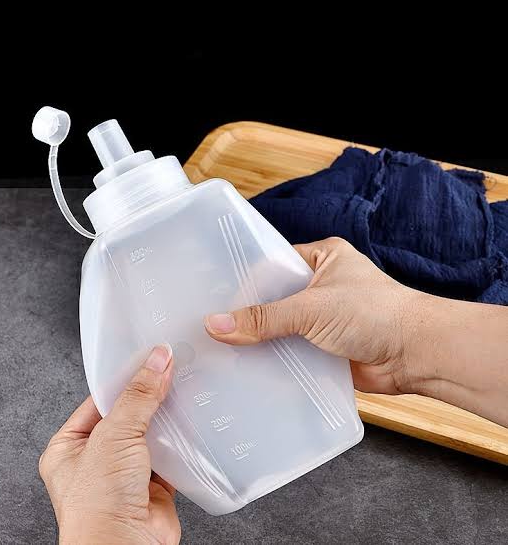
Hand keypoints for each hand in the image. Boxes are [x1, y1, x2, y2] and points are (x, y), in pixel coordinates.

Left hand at [39, 345, 180, 543]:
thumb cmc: (98, 508)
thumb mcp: (113, 437)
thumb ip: (138, 397)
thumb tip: (156, 361)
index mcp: (69, 446)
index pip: (100, 399)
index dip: (125, 378)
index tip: (148, 358)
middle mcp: (96, 459)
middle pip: (128, 414)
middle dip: (149, 396)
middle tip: (169, 369)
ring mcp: (125, 473)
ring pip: (150, 433)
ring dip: (166, 418)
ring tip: (183, 391)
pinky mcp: (153, 485)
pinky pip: (170, 454)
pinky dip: (181, 442)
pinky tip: (190, 424)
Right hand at [204, 237, 507, 425]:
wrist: (417, 355)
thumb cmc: (375, 313)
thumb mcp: (311, 308)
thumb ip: (263, 318)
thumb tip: (216, 324)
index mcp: (322, 259)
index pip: (272, 265)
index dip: (245, 281)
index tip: (215, 296)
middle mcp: (321, 287)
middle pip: (274, 300)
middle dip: (249, 315)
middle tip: (212, 326)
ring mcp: (324, 320)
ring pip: (282, 329)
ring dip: (261, 342)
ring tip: (222, 350)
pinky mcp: (326, 349)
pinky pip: (293, 354)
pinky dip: (276, 362)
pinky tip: (248, 371)